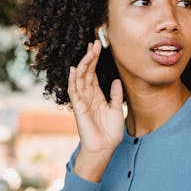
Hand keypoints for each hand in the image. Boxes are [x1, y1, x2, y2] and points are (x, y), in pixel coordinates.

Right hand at [69, 41, 123, 181]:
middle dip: (90, 57)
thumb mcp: (117, 110)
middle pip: (86, 72)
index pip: (93, 74)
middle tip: (94, 43)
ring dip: (84, 64)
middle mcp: (88, 96)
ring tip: (89, 51)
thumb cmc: (110, 133)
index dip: (95, 60)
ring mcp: (82, 101)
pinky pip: (74, 91)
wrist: (104, 148)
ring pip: (80, 78)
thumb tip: (116, 80)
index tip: (98, 46)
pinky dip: (73, 80)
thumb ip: (116, 95)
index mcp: (97, 96)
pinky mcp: (78, 108)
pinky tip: (73, 69)